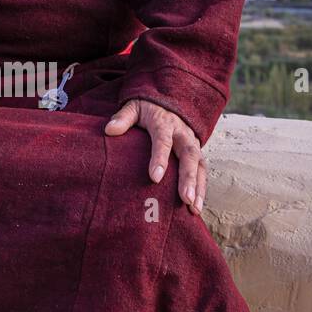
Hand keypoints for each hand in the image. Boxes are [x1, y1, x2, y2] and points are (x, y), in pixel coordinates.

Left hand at [104, 98, 205, 214]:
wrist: (169, 102)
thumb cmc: (147, 108)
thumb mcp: (133, 107)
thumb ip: (123, 118)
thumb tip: (109, 130)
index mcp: (164, 123)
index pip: (163, 141)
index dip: (159, 158)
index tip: (154, 178)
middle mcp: (182, 133)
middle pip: (188, 155)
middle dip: (188, 178)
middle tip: (185, 199)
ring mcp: (192, 143)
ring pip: (199, 165)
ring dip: (198, 187)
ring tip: (194, 208)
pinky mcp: (197, 152)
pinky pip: (202, 170)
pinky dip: (202, 188)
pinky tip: (196, 207)